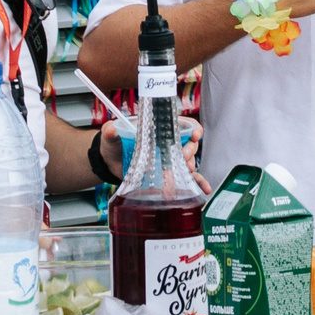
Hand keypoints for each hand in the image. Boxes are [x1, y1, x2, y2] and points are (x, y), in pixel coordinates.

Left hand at [95, 115, 211, 191]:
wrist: (110, 163)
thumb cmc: (114, 144)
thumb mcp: (111, 135)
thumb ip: (111, 131)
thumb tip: (111, 129)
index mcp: (159, 128)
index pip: (183, 124)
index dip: (192, 128)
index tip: (194, 135)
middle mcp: (168, 143)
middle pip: (189, 143)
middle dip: (190, 150)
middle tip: (183, 157)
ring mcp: (169, 159)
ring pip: (189, 161)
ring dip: (192, 166)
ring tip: (187, 171)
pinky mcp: (167, 174)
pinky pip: (186, 178)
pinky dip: (197, 183)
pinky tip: (204, 189)